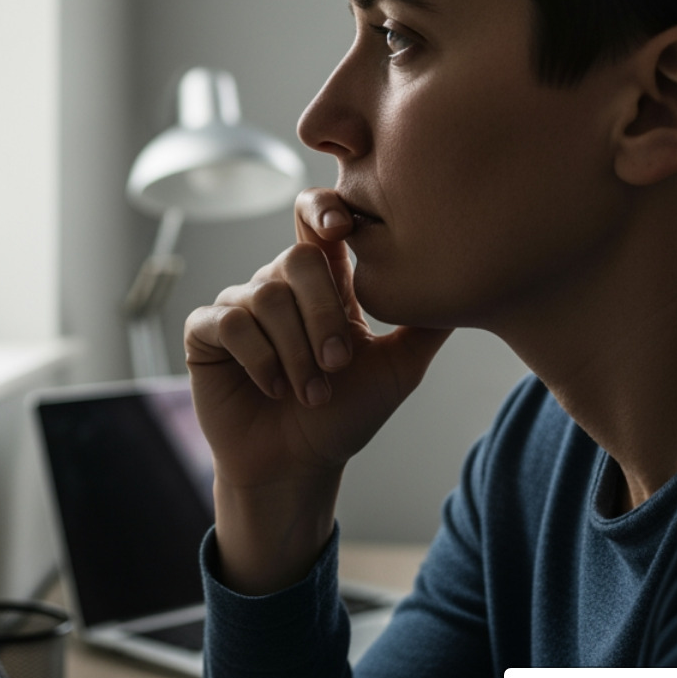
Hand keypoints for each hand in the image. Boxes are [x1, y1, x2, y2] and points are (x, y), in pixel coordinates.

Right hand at [184, 188, 450, 591]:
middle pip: (295, 259)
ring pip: (264, 297)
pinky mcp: (205, 333)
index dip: (324, 211)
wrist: (297, 466)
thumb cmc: (344, 417)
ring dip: (296, 352)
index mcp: (321, 283)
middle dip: (323, 314)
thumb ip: (425, 326)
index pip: (316, 222)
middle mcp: (276, 286)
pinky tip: (274, 387)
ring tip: (311, 391)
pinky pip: (229, 322)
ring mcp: (238, 306)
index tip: (343, 229)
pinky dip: (260, 358)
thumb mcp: (397, 370)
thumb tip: (471, 284)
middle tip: (338, 363)